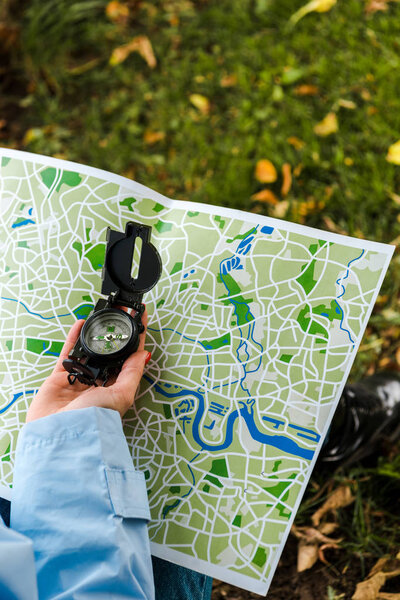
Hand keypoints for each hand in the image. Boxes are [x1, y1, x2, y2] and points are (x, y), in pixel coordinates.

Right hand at [26, 308, 149, 421]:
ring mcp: (79, 380)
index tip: (140, 322)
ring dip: (94, 335)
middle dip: (114, 337)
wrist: (61, 434)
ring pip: (88, 352)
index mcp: (116, 390)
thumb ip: (132, 373)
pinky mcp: (60, 378)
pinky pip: (68, 353)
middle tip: (120, 316)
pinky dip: (74, 338)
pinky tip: (81, 323)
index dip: (135, 341)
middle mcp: (98, 385)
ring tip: (102, 316)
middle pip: (109, 355)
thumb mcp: (121, 395)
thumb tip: (144, 354)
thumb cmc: (93, 420)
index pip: (129, 360)